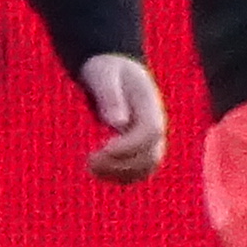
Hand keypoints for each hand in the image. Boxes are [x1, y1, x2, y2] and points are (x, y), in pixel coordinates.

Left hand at [75, 51, 168, 181]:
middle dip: (121, 164)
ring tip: (91, 168)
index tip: (101, 149)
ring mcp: (151, 139)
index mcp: (149, 105)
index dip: (128, 146)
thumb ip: (110, 96)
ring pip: (146, 167)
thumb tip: (117, 123)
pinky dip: (120, 177)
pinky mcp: (140, 148)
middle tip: (90, 162)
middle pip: (151, 155)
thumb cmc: (106, 70)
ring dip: (120, 174)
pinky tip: (98, 172)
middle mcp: (156, 124)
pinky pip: (138, 171)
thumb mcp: (104, 75)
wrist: (113, 70)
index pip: (150, 132)